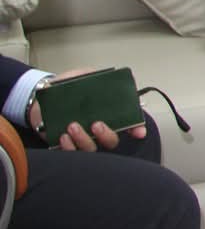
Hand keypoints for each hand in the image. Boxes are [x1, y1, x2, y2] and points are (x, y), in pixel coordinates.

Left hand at [30, 70, 146, 151]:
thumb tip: (109, 78)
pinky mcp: (66, 145)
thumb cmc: (66, 87)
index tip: (138, 132)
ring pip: (91, 149)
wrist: (42, 96)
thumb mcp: (84, 75)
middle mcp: (98, 129)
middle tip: (96, 124)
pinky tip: (63, 136)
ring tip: (72, 126)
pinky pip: (71, 153)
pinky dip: (68, 146)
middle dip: (107, 135)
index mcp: (108, 112)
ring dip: (84, 139)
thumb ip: (97, 76)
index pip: (129, 123)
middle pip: (112, 141)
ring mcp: (83, 138)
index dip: (136, 128)